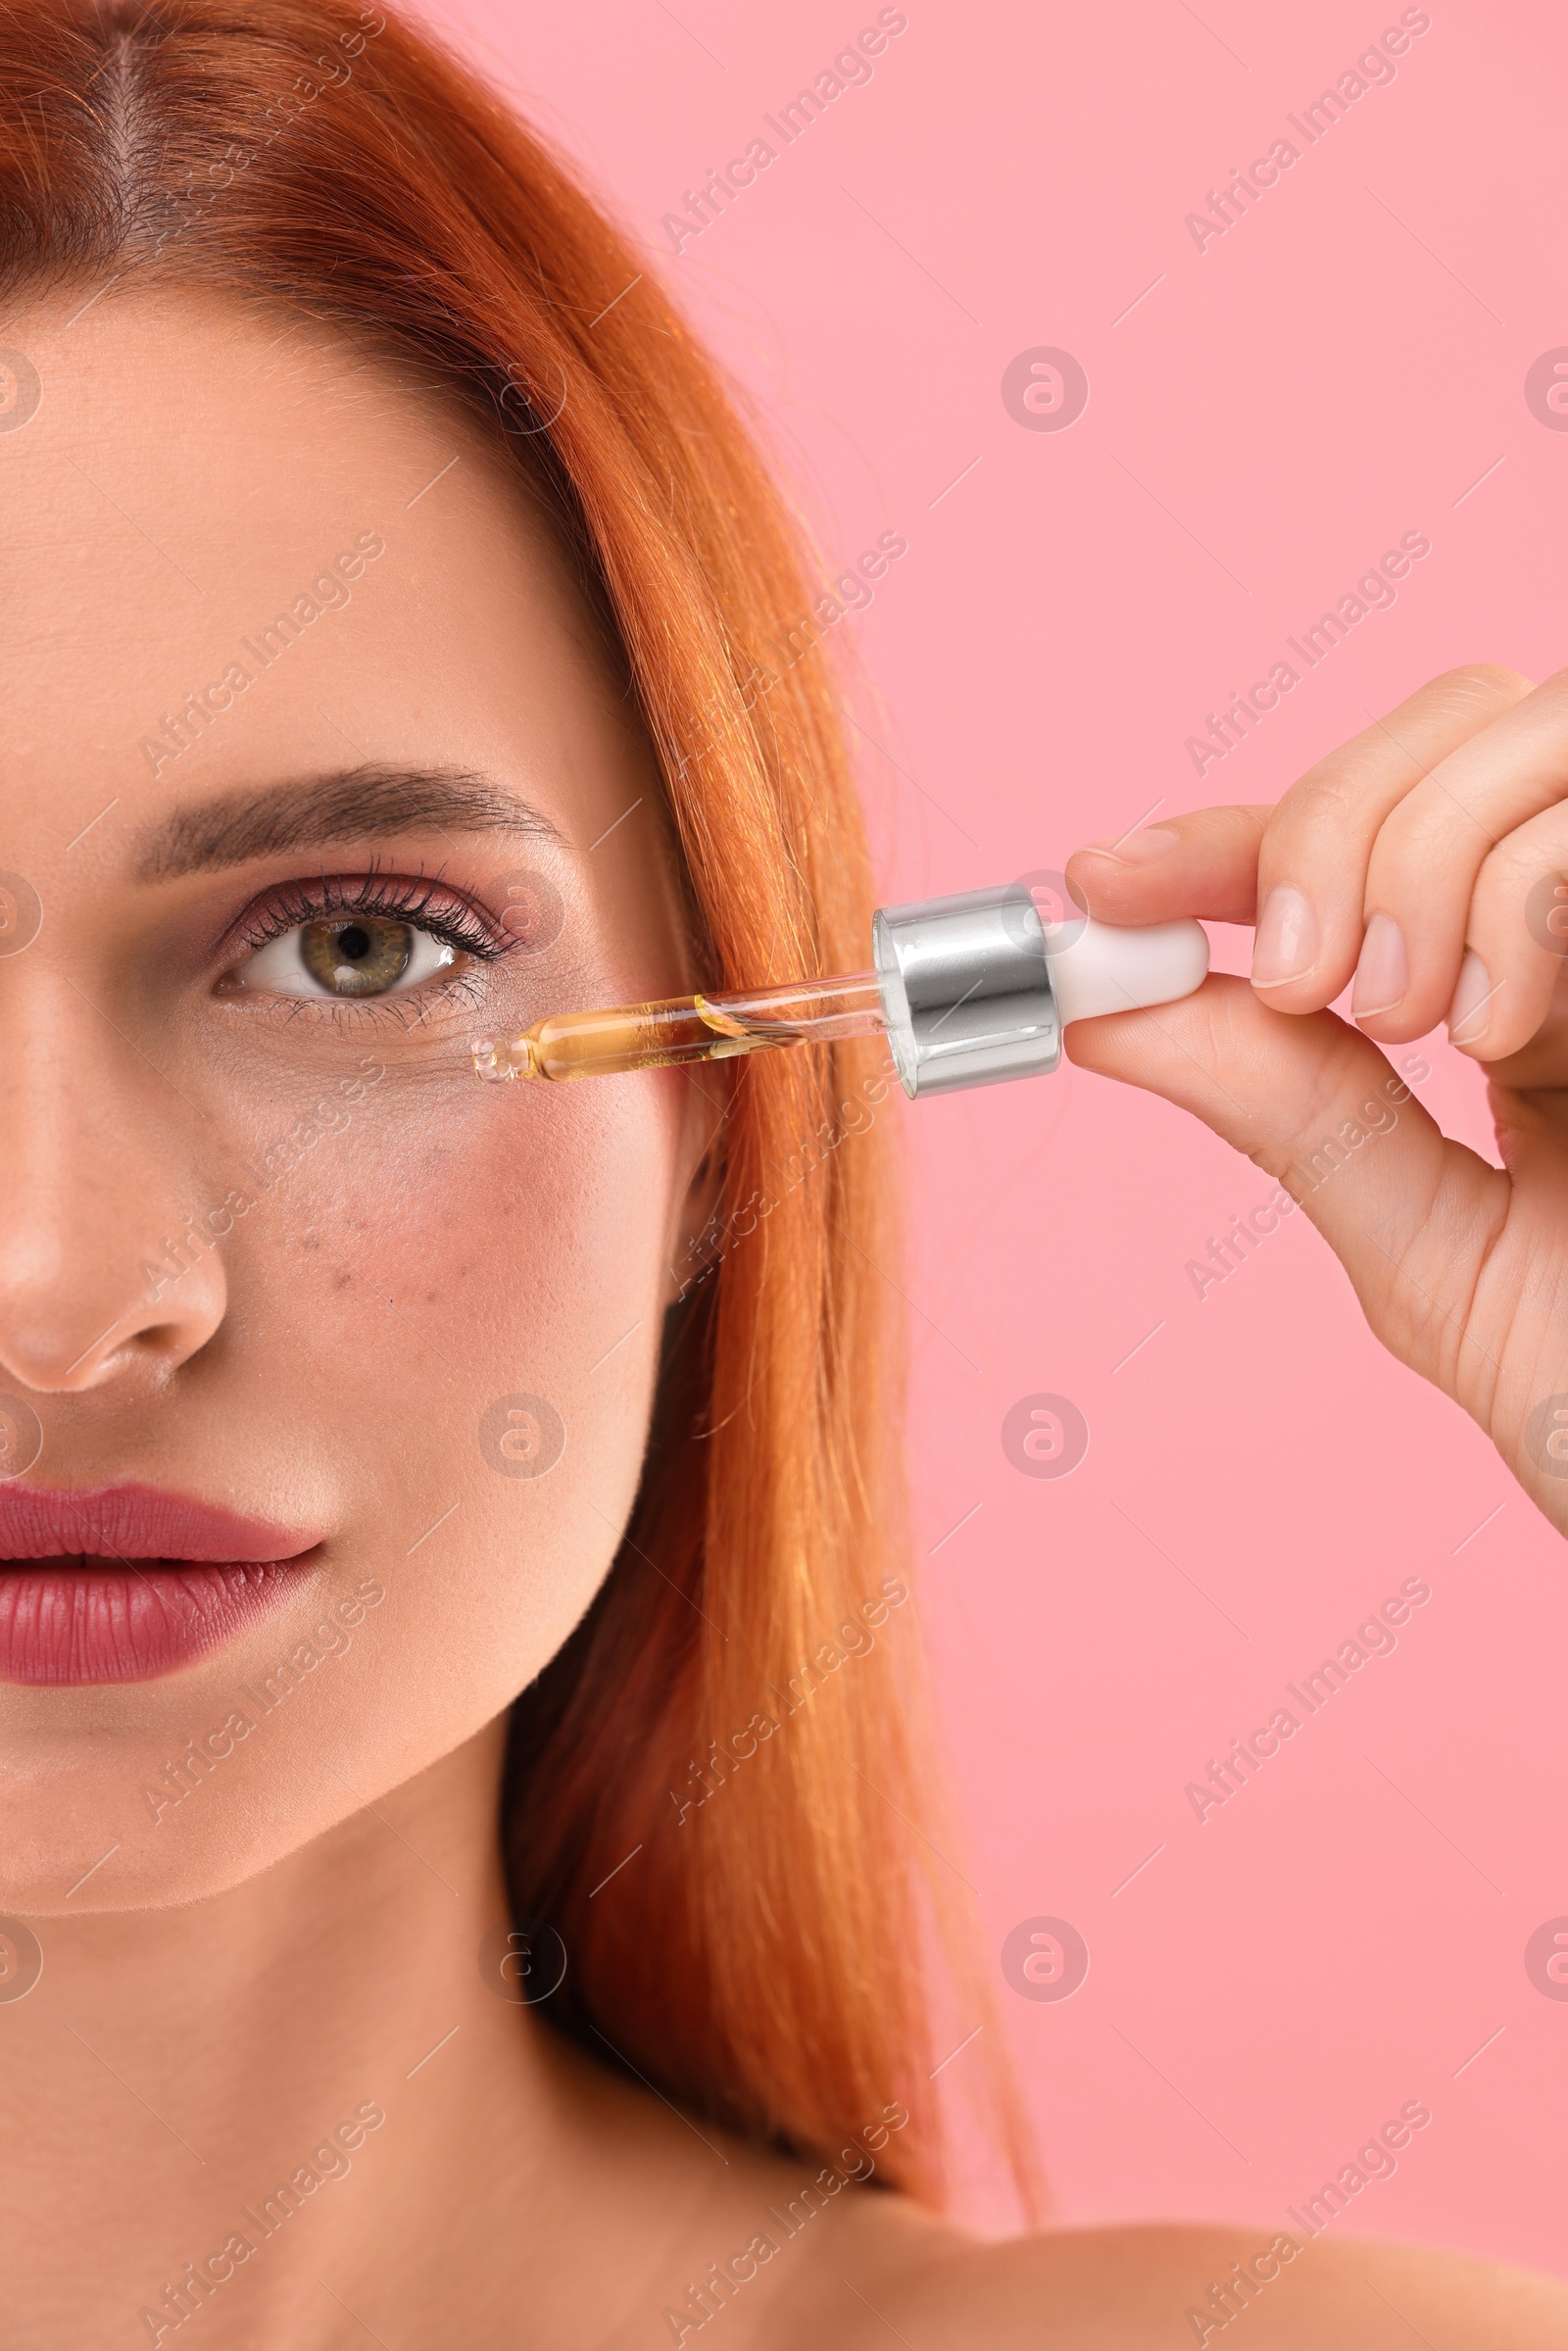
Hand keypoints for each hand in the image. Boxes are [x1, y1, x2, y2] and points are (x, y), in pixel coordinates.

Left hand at [1063, 664, 1567, 1536]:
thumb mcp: (1430, 1254)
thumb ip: (1292, 1114)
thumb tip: (1108, 1006)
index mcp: (1534, 990)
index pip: (1360, 840)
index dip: (1219, 838)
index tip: (1102, 883)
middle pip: (1452, 720)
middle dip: (1327, 824)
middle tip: (1306, 988)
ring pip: (1528, 724)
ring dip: (1423, 854)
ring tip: (1417, 1024)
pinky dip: (1521, 892)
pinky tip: (1502, 1030)